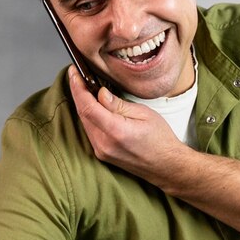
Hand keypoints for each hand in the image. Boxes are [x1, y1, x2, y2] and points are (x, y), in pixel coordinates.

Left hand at [67, 65, 188, 184]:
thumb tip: (100, 93)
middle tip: (77, 75)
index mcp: (116, 131)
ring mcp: (101, 151)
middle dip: (78, 93)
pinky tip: (91, 105)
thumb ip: (118, 104)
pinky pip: (90, 131)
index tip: (74, 73)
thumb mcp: (143, 113)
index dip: (78, 88)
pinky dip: (89, 116)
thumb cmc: (160, 139)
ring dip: (82, 104)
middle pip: (83, 114)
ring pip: (85, 122)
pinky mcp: (101, 154)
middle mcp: (104, 144)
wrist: (166, 166)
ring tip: (83, 86)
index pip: (88, 107)